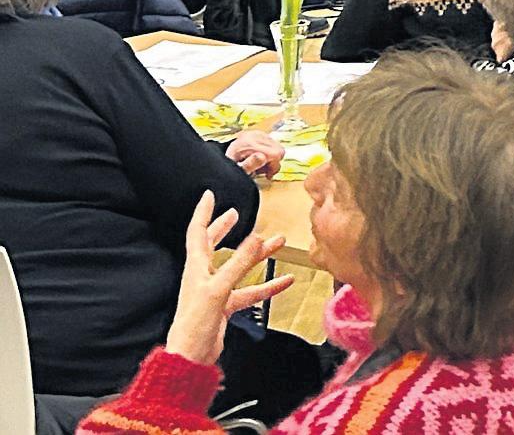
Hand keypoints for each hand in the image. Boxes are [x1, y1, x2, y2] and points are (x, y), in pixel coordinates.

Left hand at [163, 193, 292, 367]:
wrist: (191, 356)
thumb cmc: (196, 323)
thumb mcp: (219, 289)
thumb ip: (239, 263)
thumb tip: (256, 237)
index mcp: (196, 267)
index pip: (198, 232)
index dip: (203, 212)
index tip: (210, 195)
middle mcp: (204, 275)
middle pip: (215, 245)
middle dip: (226, 228)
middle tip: (237, 213)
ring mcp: (216, 290)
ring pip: (239, 266)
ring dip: (257, 254)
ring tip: (278, 241)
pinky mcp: (226, 306)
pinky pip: (251, 291)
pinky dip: (268, 285)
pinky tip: (285, 281)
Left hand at [225, 130, 283, 177]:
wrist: (221, 160)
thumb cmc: (229, 167)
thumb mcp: (238, 170)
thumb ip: (249, 165)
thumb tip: (262, 157)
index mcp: (249, 144)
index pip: (276, 154)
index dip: (274, 167)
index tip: (267, 174)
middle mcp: (254, 136)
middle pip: (279, 150)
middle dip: (273, 163)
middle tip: (262, 170)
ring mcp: (256, 133)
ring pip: (277, 147)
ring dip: (272, 158)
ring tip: (260, 164)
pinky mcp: (258, 133)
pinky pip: (273, 143)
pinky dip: (269, 152)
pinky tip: (260, 158)